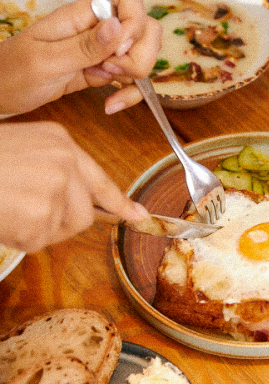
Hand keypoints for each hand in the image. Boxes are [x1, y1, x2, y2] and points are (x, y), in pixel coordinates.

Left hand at [0, 0, 161, 114]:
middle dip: (141, 54)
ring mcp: (103, 51)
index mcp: (80, 15)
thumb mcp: (45, 61)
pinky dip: (130, 94)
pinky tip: (112, 104)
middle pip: (146, 27)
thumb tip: (118, 26)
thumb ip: (84, 46)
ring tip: (109, 87)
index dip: (135, 19)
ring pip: (144, 53)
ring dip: (137, 75)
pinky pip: (133, 80)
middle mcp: (97, 29)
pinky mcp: (104, 72)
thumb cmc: (11, 73)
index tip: (120, 47)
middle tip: (113, 70)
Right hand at [0, 122, 148, 252]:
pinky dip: (16, 237)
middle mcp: (65, 162)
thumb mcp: (19, 150)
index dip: (120, 203)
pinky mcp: (41, 213)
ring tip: (7, 209)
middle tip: (25, 216)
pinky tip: (0, 217)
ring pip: (61, 229)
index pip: (99, 179)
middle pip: (84, 214)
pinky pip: (36, 241)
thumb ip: (50, 170)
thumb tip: (75, 203)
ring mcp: (56, 187)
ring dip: (34, 230)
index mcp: (60, 142)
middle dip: (59, 224)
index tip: (139, 217)